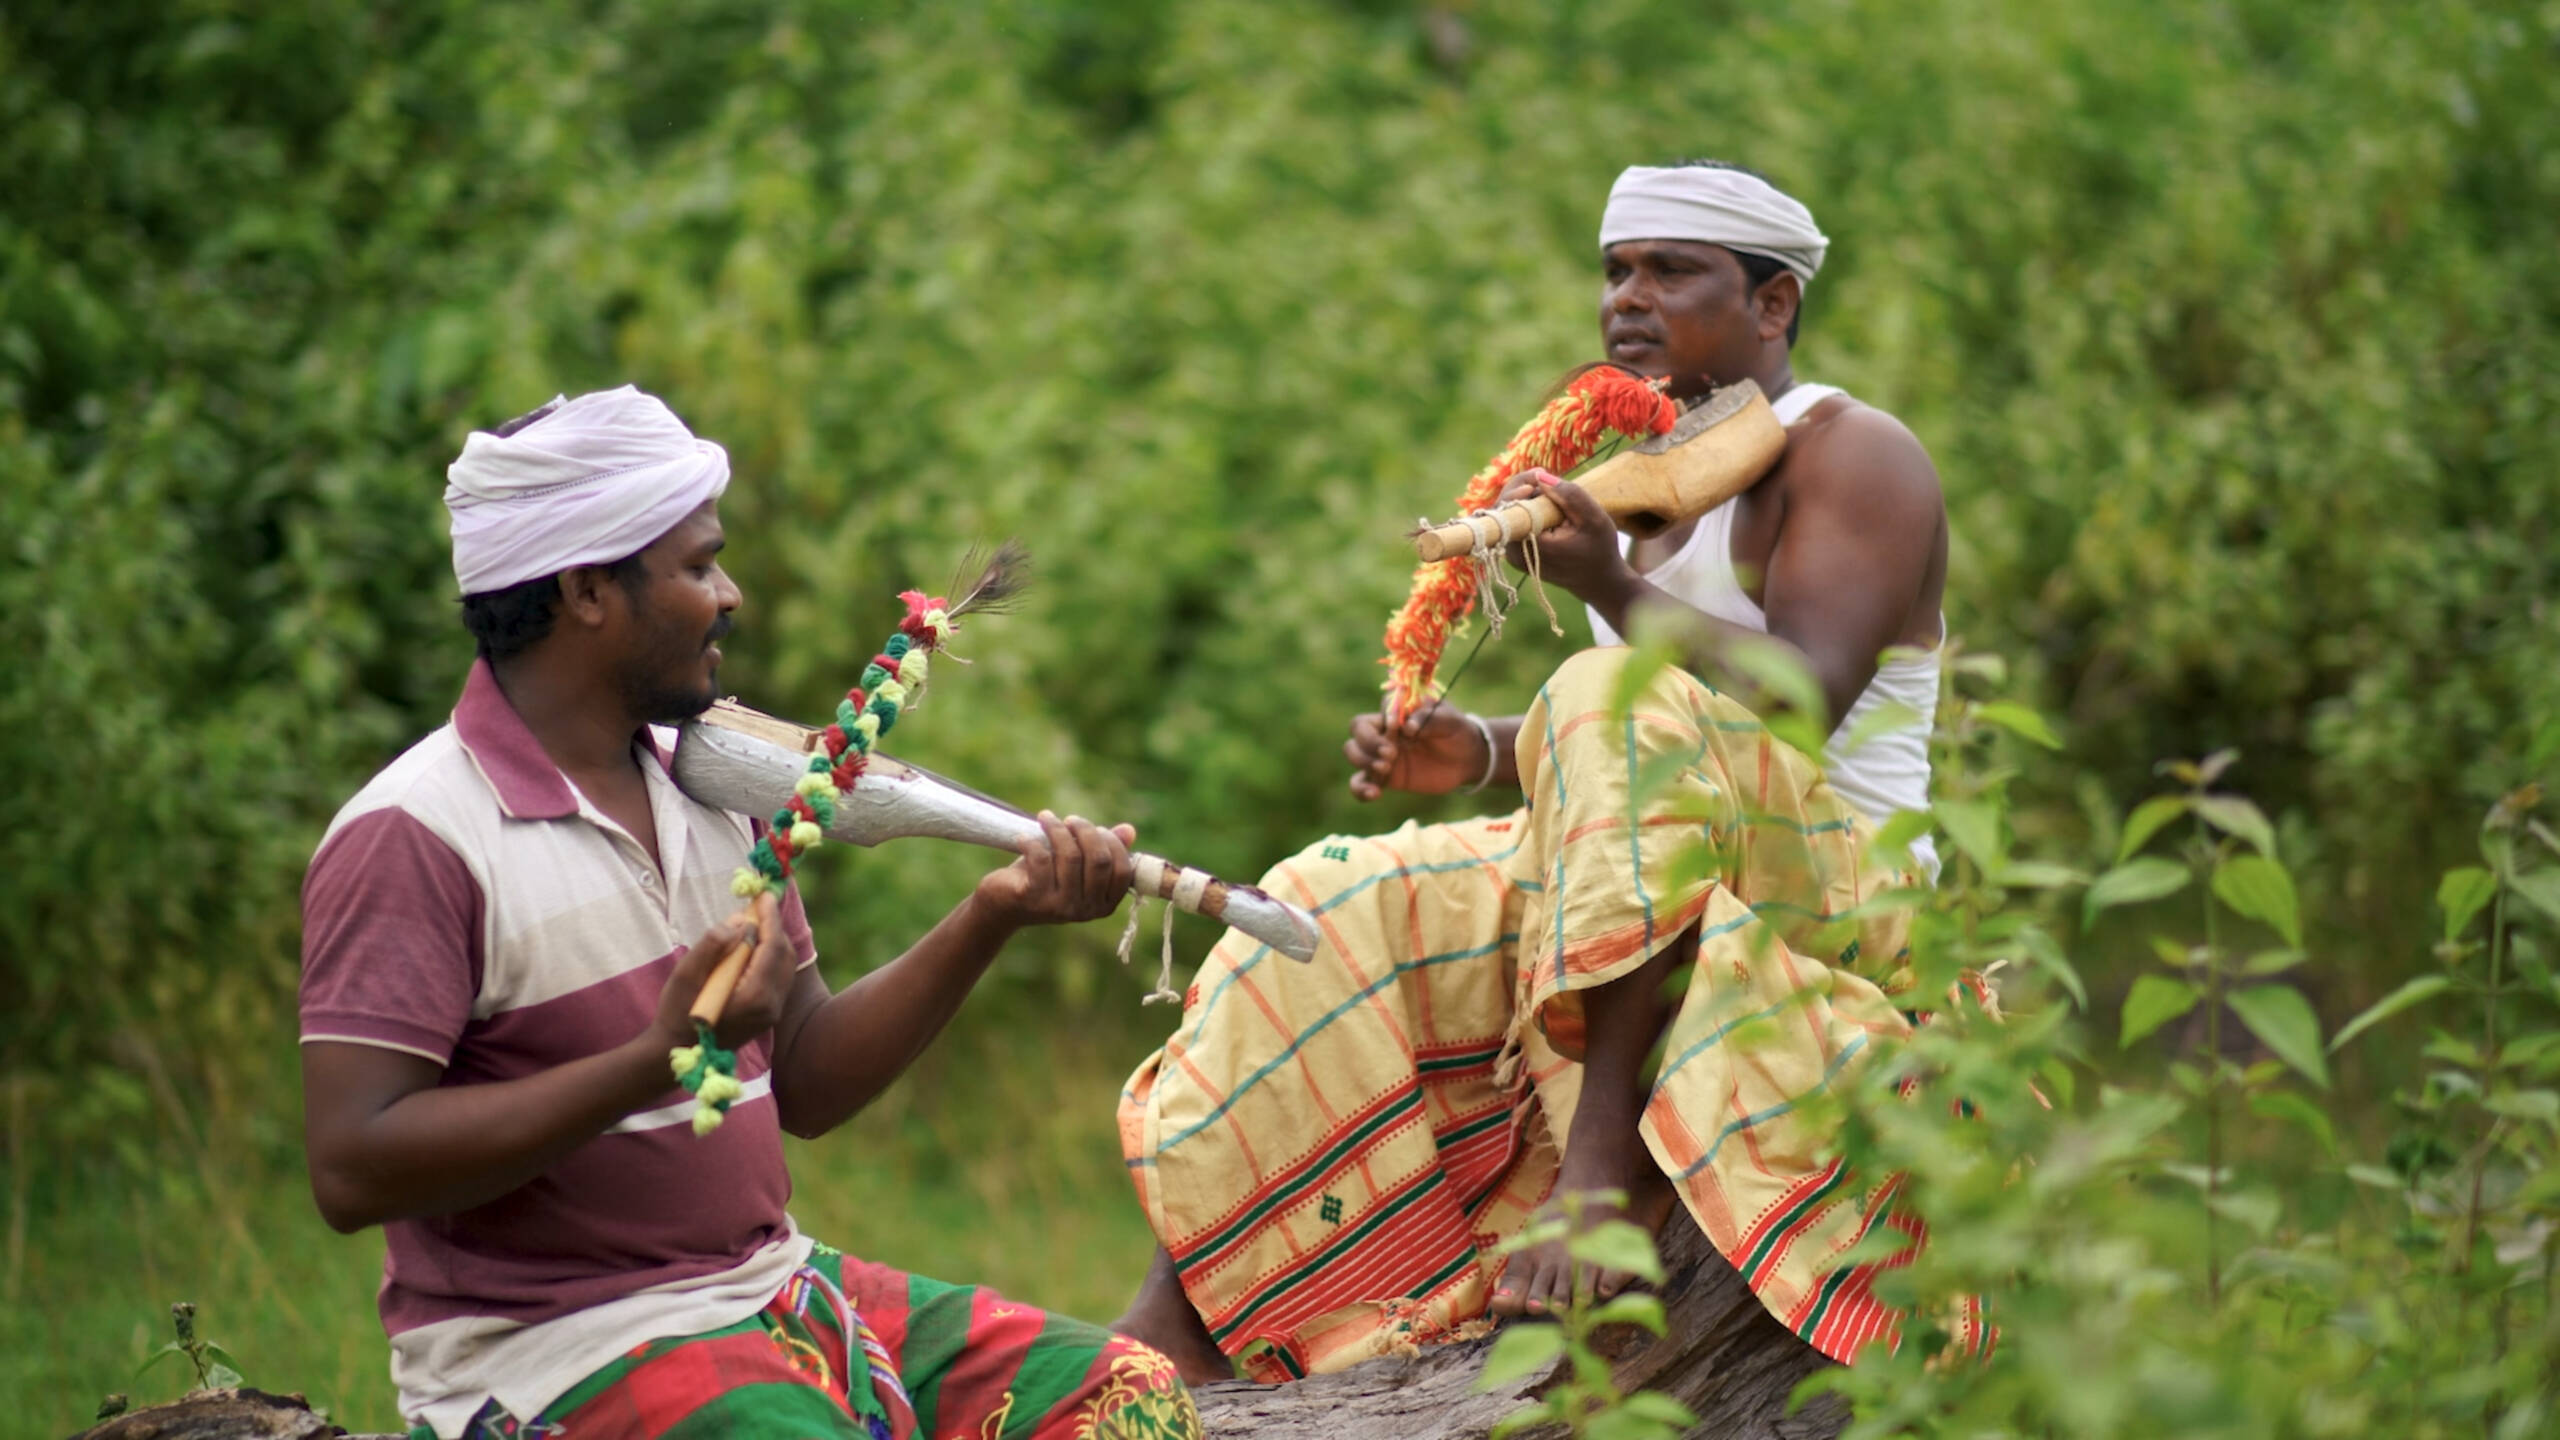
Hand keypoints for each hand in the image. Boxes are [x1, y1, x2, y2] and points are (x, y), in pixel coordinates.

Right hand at [652, 892, 795, 1050]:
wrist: (675, 1053)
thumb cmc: (676, 1013)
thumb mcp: (686, 975)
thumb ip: (713, 946)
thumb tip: (740, 922)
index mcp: (755, 997)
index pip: (773, 947)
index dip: (769, 918)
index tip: (763, 895)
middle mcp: (772, 1006)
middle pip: (784, 955)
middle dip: (772, 927)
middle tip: (755, 906)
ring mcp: (773, 1013)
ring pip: (784, 965)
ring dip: (772, 940)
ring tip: (751, 922)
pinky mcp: (768, 1014)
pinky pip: (777, 976)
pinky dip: (769, 956)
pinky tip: (750, 946)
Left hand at [975, 811, 1137, 926]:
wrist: (1004, 903)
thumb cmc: (1046, 877)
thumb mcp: (1078, 863)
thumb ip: (1104, 848)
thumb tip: (1129, 831)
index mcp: (1104, 904)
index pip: (1123, 870)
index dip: (1111, 842)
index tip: (1095, 827)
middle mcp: (1086, 910)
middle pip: (1099, 860)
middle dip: (1086, 830)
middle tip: (1070, 819)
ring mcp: (1061, 907)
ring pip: (1070, 856)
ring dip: (1058, 829)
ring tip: (1045, 818)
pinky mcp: (1034, 900)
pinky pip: (1041, 860)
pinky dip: (1032, 842)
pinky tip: (1023, 838)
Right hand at [1346, 705, 1490, 799]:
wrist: (1466, 760)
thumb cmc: (1457, 733)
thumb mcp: (1451, 721)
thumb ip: (1430, 719)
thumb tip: (1408, 727)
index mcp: (1399, 713)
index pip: (1379, 708)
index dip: (1383, 718)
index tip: (1398, 726)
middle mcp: (1385, 731)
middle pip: (1357, 729)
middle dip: (1369, 742)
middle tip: (1391, 754)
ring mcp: (1382, 755)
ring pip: (1353, 752)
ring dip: (1362, 760)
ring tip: (1385, 769)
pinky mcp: (1385, 778)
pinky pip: (1361, 782)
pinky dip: (1360, 789)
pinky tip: (1374, 794)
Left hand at [1497, 470, 1628, 601]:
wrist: (1597, 579)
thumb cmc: (1599, 549)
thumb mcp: (1593, 518)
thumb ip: (1569, 496)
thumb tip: (1540, 476)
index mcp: (1530, 545)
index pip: (1507, 509)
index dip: (1518, 488)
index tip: (1537, 478)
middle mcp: (1514, 552)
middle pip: (1502, 509)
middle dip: (1521, 487)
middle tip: (1542, 476)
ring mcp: (1512, 554)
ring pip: (1506, 515)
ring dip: (1524, 497)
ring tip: (1547, 491)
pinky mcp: (1516, 552)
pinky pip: (1513, 523)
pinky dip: (1527, 509)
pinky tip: (1544, 503)